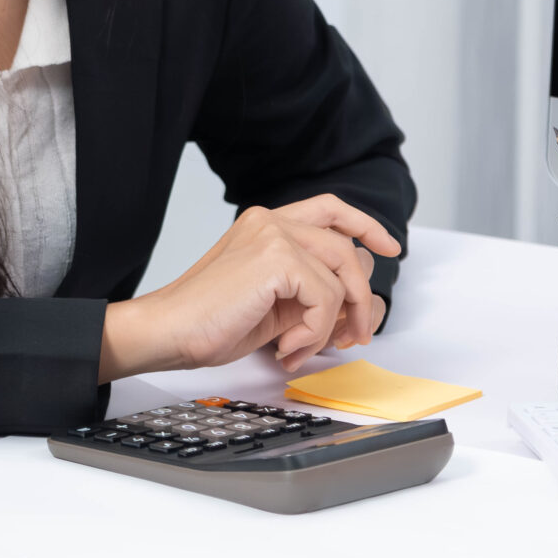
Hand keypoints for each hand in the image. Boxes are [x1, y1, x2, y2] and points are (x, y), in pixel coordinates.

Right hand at [100, 195, 396, 380]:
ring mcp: (274, 235)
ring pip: (341, 276)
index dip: (363, 226)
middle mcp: (271, 221)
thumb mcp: (273, 302)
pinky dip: (314, 332)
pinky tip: (286, 345)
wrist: (170, 331)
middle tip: (356, 335)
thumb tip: (358, 303)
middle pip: (345, 248)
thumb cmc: (211, 322)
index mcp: (266, 225)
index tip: (387, 247)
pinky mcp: (277, 258)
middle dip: (359, 296)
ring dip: (332, 324)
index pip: (329, 209)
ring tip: (301, 348)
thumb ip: (309, 290)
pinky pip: (326, 299)